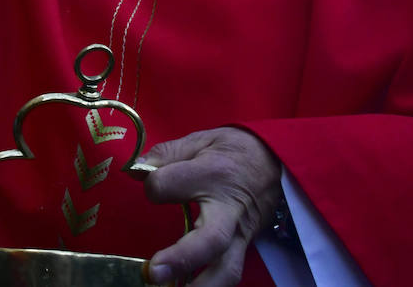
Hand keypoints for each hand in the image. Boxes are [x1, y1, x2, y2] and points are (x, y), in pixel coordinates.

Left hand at [138, 127, 281, 286]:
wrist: (276, 160)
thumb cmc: (232, 150)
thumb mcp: (200, 140)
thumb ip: (167, 154)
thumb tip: (136, 169)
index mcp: (212, 173)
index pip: (171, 184)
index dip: (153, 186)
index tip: (145, 182)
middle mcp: (227, 207)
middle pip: (210, 239)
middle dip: (182, 259)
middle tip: (154, 273)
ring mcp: (240, 231)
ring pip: (228, 268)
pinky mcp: (246, 246)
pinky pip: (231, 271)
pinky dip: (211, 284)